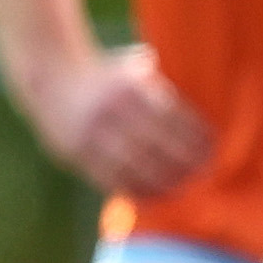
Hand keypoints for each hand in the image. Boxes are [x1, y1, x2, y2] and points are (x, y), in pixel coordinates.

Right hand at [31, 46, 214, 197]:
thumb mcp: (130, 66)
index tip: (213, 147)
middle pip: (157, 146)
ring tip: (184, 187)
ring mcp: (91, 135)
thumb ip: (161, 80)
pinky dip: (135, 190)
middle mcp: (110, 112)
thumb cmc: (103, 72)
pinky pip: (112, 179)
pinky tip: (154, 195)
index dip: (196, 136)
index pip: (172, 118)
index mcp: (128, 88)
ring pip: (136, 167)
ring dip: (164, 182)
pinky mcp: (77, 154)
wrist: (48, 77)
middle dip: (185, 163)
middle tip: (206, 172)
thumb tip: (202, 92)